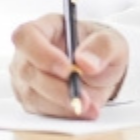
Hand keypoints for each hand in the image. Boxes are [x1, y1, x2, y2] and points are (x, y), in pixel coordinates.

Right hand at [10, 13, 128, 119]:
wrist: (101, 71)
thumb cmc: (100, 49)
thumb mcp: (113, 42)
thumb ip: (103, 47)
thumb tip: (85, 62)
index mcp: (46, 27)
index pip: (26, 35)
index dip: (42, 53)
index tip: (67, 69)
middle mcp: (29, 51)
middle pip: (28, 70)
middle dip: (58, 88)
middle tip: (84, 98)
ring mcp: (27, 76)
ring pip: (33, 95)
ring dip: (62, 103)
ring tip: (90, 105)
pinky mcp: (31, 98)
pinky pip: (41, 110)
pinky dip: (63, 112)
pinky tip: (83, 109)